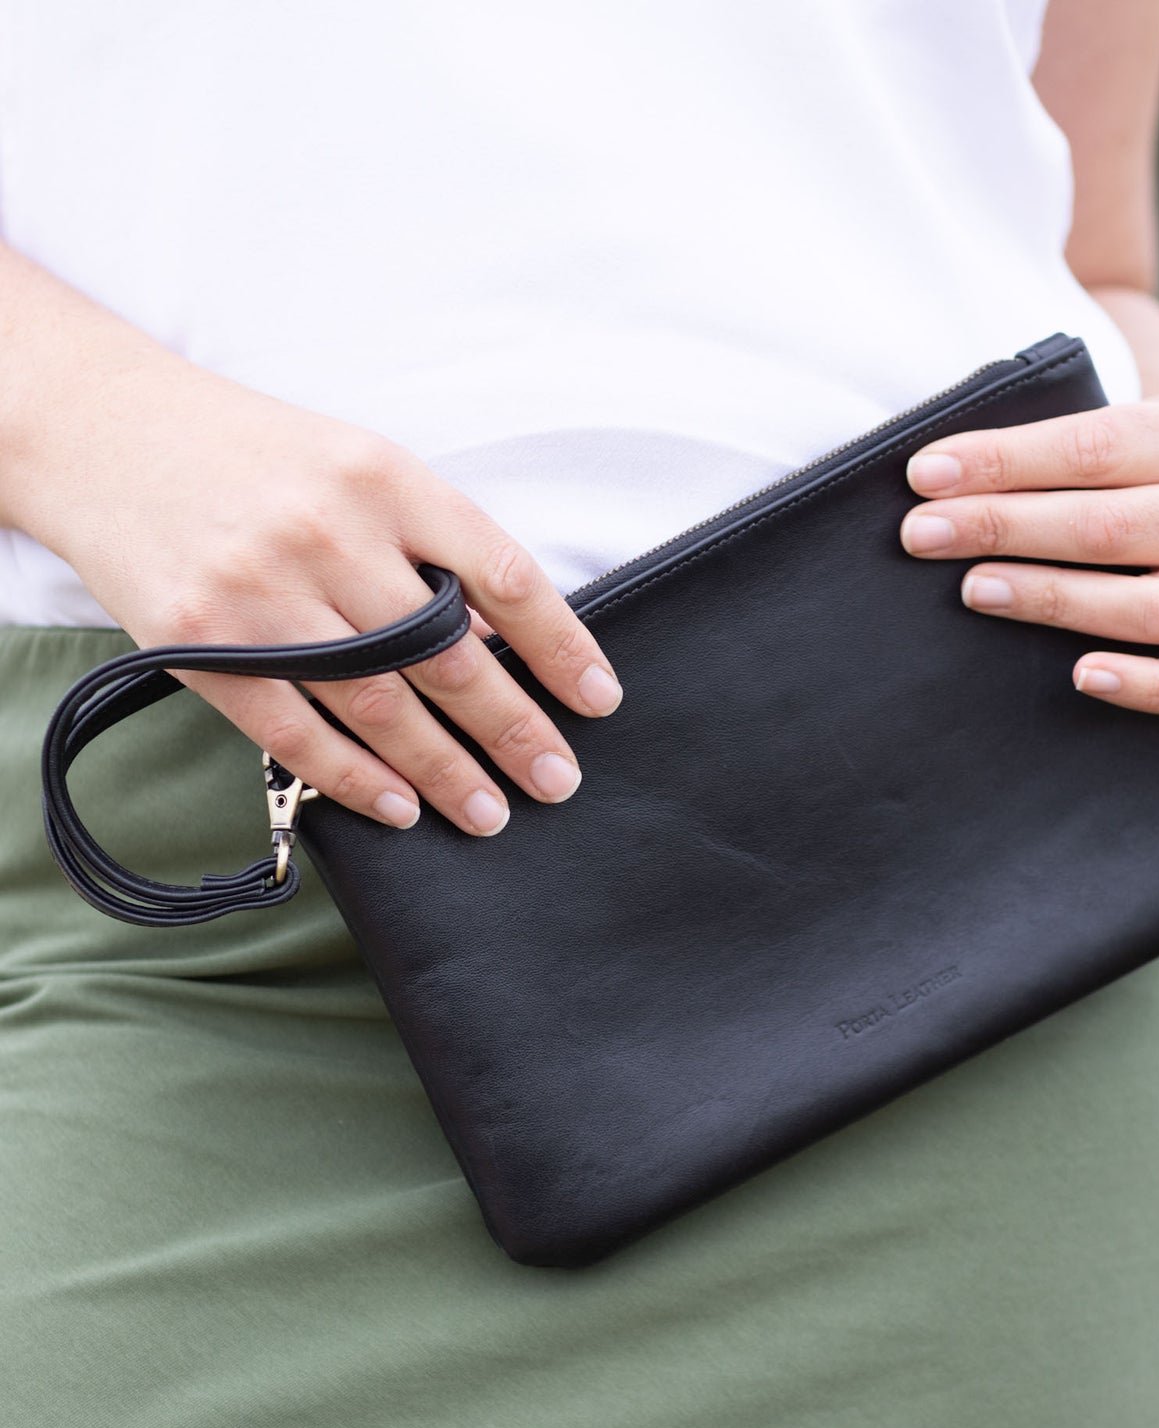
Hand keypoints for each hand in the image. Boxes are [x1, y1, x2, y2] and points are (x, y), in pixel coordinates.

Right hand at [17, 353, 623, 834]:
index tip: (599, 699)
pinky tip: (400, 807)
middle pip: (448, 654)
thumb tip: (499, 634)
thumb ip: (430, 542)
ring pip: (379, 703)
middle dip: (514, 727)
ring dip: (444, 768)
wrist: (108, 433)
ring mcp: (263, 591)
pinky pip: (295, 728)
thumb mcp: (360, 466)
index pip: (503, 575)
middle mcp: (330, 533)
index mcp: (387, 479)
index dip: (561, 645)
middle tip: (557, 780)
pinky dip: (353, 777)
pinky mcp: (203, 642)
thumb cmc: (256, 454)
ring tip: (489, 812)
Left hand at [899, 391, 1158, 714]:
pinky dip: (1146, 687)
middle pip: (1109, 528)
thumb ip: (1060, 447)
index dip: (1003, 461)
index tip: (923, 476)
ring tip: (975, 590)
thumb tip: (938, 472)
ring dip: (1052, 599)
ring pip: (1148, 610)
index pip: (1093, 447)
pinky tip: (1081, 676)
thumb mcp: (1135, 431)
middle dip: (1004, 528)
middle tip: (922, 536)